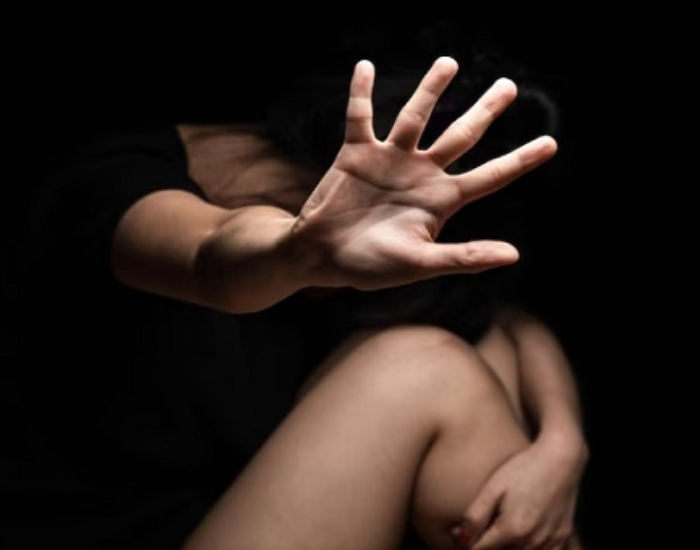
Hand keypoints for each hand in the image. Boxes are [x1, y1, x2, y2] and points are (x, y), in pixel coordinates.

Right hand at [290, 56, 556, 290]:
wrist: (321, 257)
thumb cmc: (370, 267)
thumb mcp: (420, 264)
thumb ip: (464, 257)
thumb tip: (514, 255)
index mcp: (441, 200)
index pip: (490, 176)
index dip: (520, 160)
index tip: (551, 143)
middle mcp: (421, 174)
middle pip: (461, 135)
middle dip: (485, 111)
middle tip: (508, 86)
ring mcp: (389, 160)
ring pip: (416, 116)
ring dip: (431, 89)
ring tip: (449, 62)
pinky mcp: (356, 153)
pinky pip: (359, 116)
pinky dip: (361, 92)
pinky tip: (366, 66)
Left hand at [460, 438, 585, 548]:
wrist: (561, 458)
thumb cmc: (524, 468)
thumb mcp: (493, 487)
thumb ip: (475, 516)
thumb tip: (460, 539)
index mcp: (512, 529)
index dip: (467, 543)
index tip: (460, 533)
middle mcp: (533, 541)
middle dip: (488, 546)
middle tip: (481, 529)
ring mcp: (550, 541)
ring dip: (507, 548)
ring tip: (500, 531)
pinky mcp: (562, 537)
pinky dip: (530, 549)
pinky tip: (523, 537)